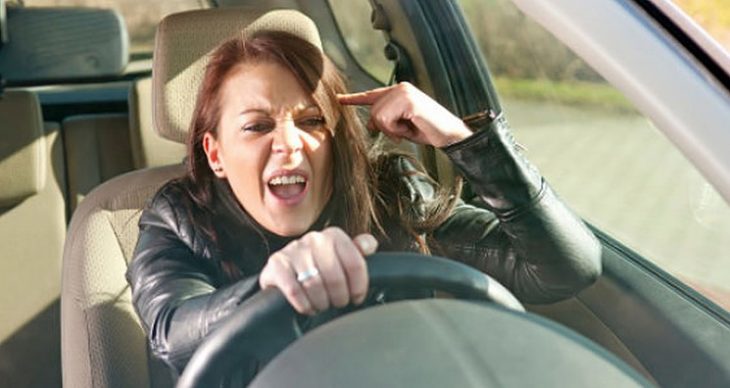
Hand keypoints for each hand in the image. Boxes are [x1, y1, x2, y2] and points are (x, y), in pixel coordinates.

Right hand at [259, 227, 377, 314]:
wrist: (283, 272)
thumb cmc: (318, 267)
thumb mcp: (340, 258)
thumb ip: (358, 251)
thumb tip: (369, 245)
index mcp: (334, 235)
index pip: (355, 264)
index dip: (359, 287)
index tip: (357, 298)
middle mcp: (314, 239)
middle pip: (336, 277)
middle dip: (339, 297)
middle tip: (338, 303)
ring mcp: (293, 250)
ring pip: (315, 285)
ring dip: (321, 302)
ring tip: (323, 304)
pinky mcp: (276, 265)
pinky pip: (295, 291)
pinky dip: (304, 305)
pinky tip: (308, 307)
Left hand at [338, 82, 471, 147]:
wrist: (449, 134)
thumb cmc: (428, 130)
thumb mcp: (401, 126)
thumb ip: (385, 121)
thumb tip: (369, 124)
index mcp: (398, 92)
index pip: (371, 95)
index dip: (354, 98)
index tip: (339, 100)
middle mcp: (399, 88)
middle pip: (372, 110)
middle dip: (384, 127)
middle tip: (403, 130)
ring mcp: (404, 92)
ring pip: (377, 116)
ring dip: (391, 129)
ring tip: (408, 128)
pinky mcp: (408, 101)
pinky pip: (386, 119)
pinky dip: (396, 130)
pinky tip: (411, 127)